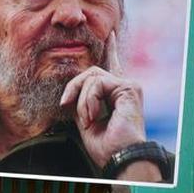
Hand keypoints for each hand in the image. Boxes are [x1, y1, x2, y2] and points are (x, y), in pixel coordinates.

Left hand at [60, 32, 157, 180]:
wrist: (120, 157)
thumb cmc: (106, 146)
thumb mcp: (87, 120)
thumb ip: (82, 101)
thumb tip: (72, 92)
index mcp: (117, 94)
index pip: (113, 67)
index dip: (111, 50)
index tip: (111, 35)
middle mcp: (125, 87)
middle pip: (91, 72)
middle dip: (74, 87)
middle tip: (65, 104)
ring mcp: (128, 86)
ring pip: (92, 77)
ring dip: (82, 100)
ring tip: (88, 119)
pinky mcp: (128, 87)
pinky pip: (97, 83)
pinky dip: (89, 100)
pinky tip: (94, 116)